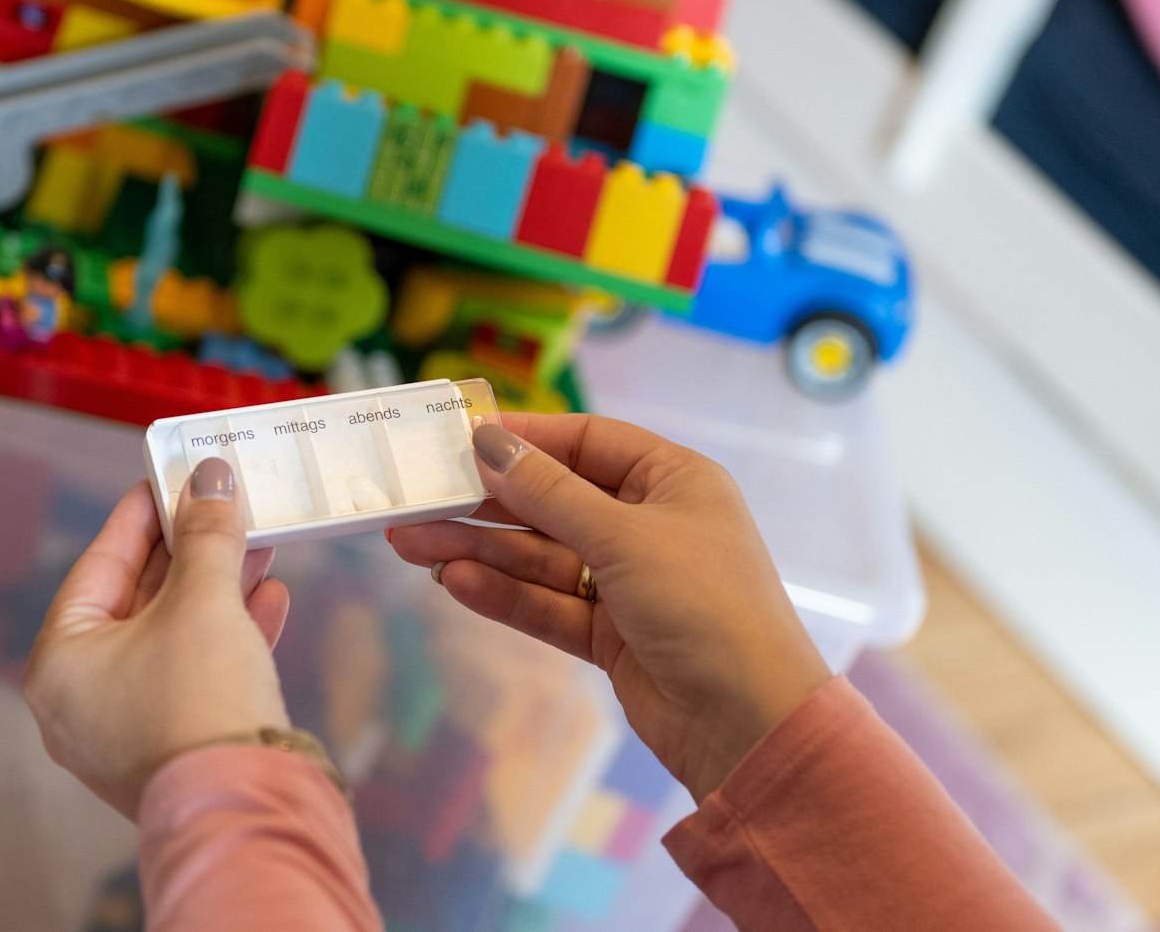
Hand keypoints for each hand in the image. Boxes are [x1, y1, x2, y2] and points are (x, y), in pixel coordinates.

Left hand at [24, 460, 292, 818]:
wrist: (243, 803)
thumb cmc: (199, 699)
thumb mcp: (204, 601)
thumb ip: (206, 535)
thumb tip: (211, 479)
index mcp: (60, 661)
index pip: (98, 565)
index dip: (140, 515)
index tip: (171, 477)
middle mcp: (80, 699)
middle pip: (136, 602)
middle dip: (188, 551)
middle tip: (221, 505)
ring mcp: (125, 729)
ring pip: (171, 638)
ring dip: (217, 589)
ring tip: (257, 545)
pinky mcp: (172, 747)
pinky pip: (193, 675)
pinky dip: (229, 635)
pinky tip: (270, 599)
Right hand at [387, 414, 830, 800]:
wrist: (748, 722)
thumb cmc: (703, 605)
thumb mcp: (624, 537)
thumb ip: (549, 493)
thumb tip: (489, 441)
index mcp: (674, 481)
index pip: (587, 441)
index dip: (525, 437)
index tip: (458, 437)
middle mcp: (652, 524)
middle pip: (555, 501)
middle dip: (486, 503)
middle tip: (414, 499)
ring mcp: (631, 583)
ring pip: (543, 557)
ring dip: (482, 550)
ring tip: (410, 543)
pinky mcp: (613, 635)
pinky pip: (549, 604)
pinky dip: (505, 594)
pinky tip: (455, 583)